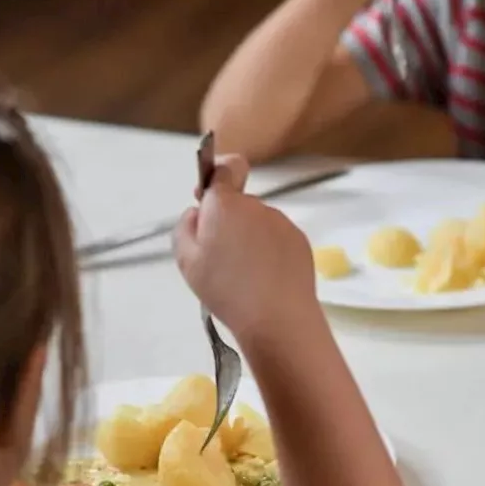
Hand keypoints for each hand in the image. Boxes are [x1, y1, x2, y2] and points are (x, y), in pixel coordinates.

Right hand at [174, 156, 317, 344]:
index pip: (227, 167)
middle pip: (238, 204)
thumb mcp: (186, 262)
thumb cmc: (226, 290)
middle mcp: (256, 206)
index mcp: (225, 204)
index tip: (208, 201)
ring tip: (244, 276)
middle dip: (228, 222)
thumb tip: (196, 213)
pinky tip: (264, 280)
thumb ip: (185, 228)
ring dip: (249, 239)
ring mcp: (281, 222)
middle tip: (219, 258)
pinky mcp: (299, 240)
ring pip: (257, 223)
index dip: (217, 177)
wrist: (277, 318)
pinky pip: (276, 239)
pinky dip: (268, 252)